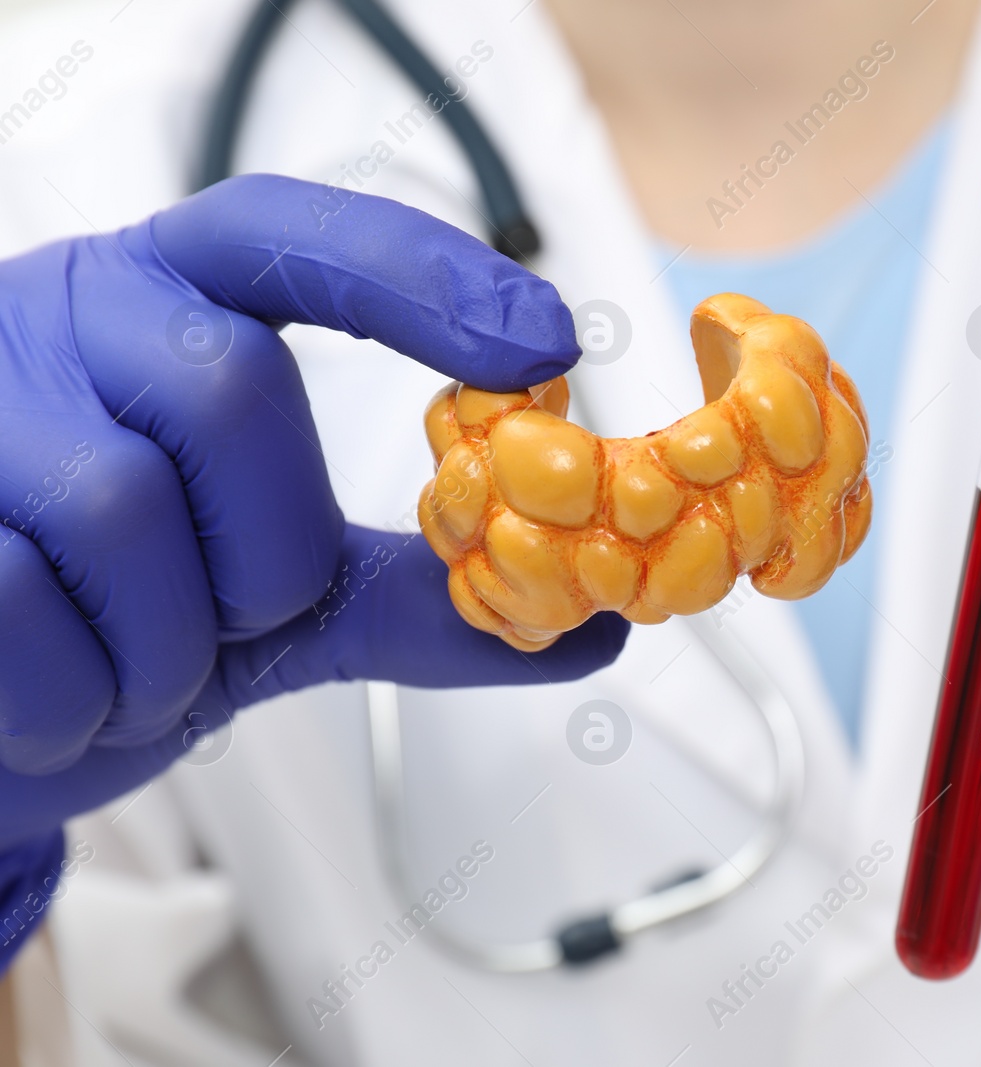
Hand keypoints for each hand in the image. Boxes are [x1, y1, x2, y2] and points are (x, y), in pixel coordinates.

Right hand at [0, 175, 626, 845]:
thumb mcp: (281, 600)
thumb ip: (417, 601)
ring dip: (167, 645)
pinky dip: (73, 691)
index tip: (546, 343)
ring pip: (120, 507)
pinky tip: (65, 694)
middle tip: (239, 622)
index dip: (425, 278)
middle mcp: (63, 316)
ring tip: (140, 669)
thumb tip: (594, 624)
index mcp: (169, 303)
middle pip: (231, 390)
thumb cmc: (127, 623)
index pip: (298, 239)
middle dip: (269, 551)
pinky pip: (16, 604)